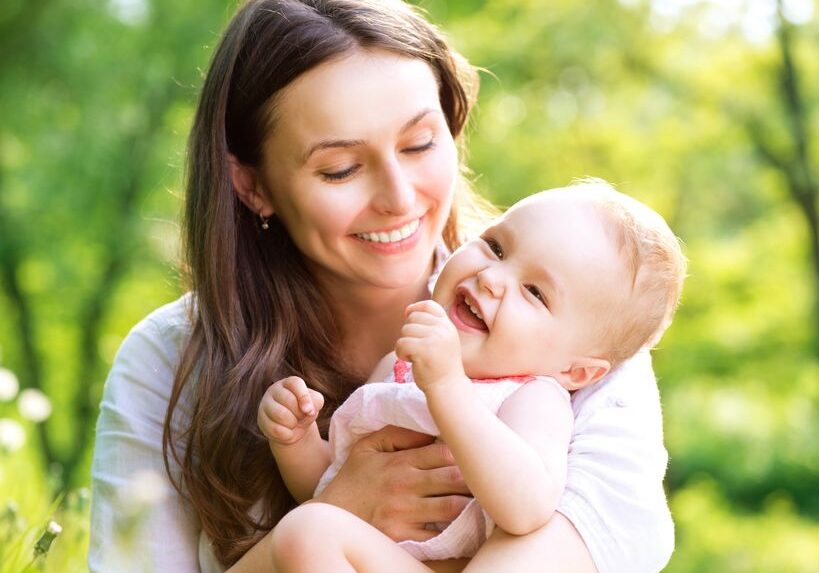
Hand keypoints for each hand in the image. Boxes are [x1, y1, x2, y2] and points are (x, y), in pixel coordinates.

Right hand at [257, 376, 323, 445]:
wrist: (293, 427)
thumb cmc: (305, 411)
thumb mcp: (315, 404)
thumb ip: (316, 402)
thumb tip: (308, 409)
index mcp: (289, 383)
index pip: (295, 383)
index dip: (304, 397)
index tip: (310, 411)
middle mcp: (275, 390)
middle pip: (288, 400)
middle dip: (299, 413)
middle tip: (301, 417)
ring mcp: (265, 404)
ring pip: (280, 414)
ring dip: (292, 423)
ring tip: (294, 424)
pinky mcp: (261, 419)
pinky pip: (275, 429)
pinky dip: (286, 434)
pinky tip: (288, 432)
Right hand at [313, 425, 470, 541]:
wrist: (328, 517)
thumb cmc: (353, 479)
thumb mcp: (368, 447)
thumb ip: (398, 433)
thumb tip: (429, 429)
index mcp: (400, 462)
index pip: (445, 452)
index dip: (464, 452)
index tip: (472, 453)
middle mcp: (405, 485)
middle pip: (456, 478)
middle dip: (475, 477)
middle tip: (486, 477)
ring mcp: (405, 513)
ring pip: (453, 507)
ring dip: (470, 503)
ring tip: (482, 499)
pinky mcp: (403, 537)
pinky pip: (438, 535)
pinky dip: (453, 530)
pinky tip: (464, 525)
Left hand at [395, 300, 464, 390]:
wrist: (447, 387)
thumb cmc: (440, 365)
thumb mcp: (442, 339)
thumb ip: (431, 325)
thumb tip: (407, 310)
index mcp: (447, 325)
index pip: (429, 305)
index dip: (415, 308)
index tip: (408, 318)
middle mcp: (443, 329)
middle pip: (412, 318)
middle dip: (408, 332)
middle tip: (416, 347)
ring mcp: (434, 338)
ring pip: (405, 330)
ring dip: (404, 344)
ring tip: (415, 355)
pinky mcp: (424, 350)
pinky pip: (400, 343)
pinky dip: (400, 353)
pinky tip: (410, 361)